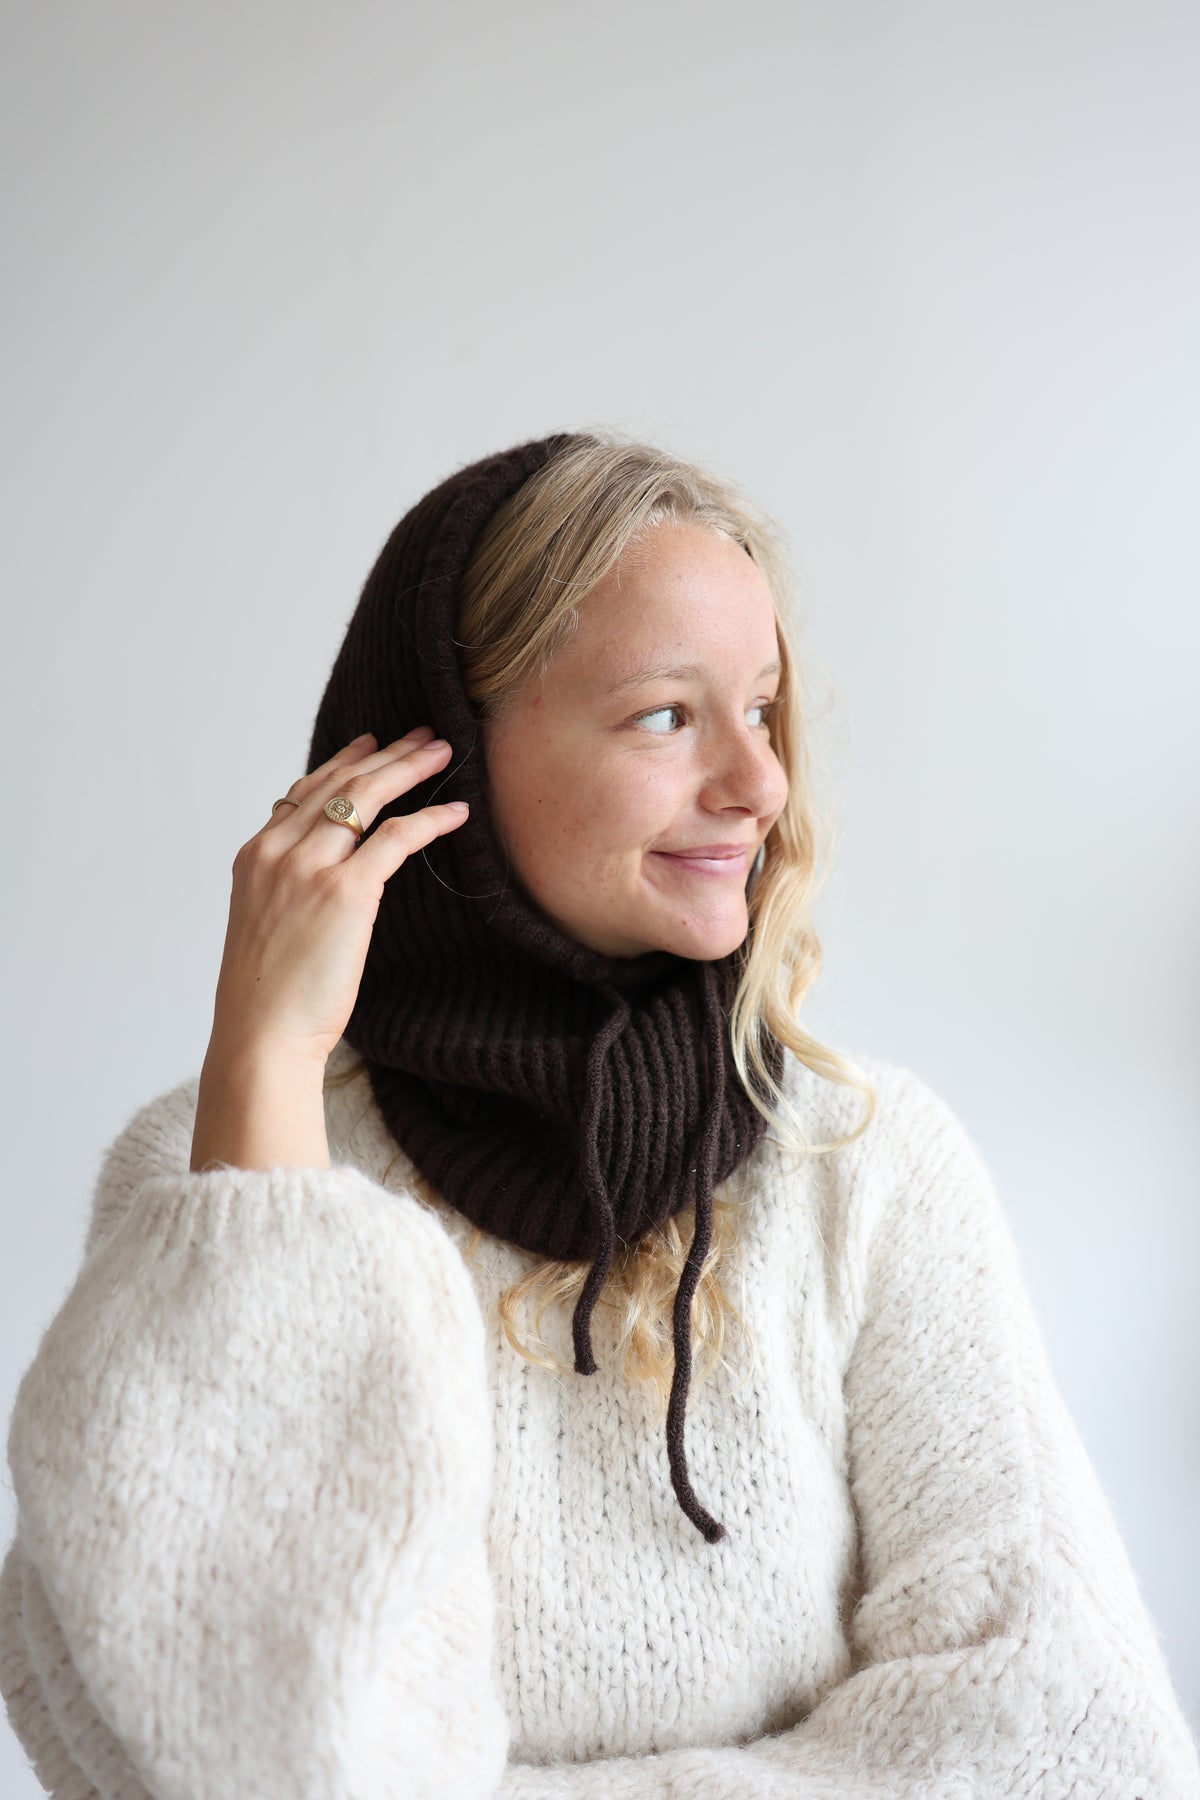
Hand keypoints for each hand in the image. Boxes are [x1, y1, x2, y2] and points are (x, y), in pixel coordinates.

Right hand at [207, 726, 466, 1070]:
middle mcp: (278, 851)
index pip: (304, 792)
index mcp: (255, 856)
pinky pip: (397, 837)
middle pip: (340, 785)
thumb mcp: (266, 926)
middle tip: (423, 735)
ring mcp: (309, 867)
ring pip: (367, 798)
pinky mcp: (346, 890)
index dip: (342, 764)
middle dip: (386, 754)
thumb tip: (322, 880)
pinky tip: (456, 813)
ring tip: (444, 752)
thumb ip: (288, 889)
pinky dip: (430, 819)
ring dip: (410, 769)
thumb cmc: (268, 997)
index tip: (371, 744)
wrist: (260, 1035)